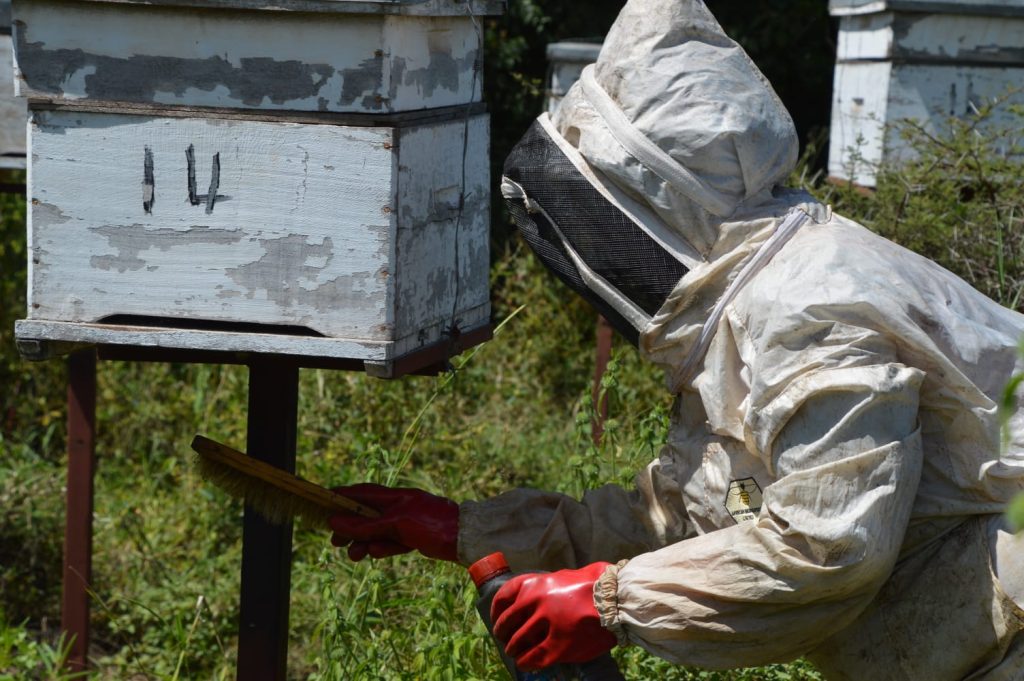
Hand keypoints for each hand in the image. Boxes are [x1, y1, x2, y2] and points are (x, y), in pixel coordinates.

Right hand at [328, 483, 458, 561]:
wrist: (463, 538)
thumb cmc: (431, 523)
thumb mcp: (395, 524)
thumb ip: (365, 526)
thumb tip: (334, 522)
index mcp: (394, 497)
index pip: (361, 493)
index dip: (342, 498)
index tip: (323, 504)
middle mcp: (398, 507)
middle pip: (366, 516)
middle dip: (350, 528)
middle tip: (335, 542)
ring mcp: (406, 522)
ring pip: (377, 532)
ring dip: (364, 542)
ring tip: (354, 554)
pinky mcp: (412, 537)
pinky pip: (391, 542)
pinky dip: (383, 548)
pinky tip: (374, 554)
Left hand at [491, 562, 615, 669]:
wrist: (617, 599)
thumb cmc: (593, 585)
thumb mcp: (562, 577)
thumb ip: (543, 587)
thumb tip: (527, 600)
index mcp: (536, 584)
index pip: (503, 597)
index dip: (496, 611)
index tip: (496, 619)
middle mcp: (536, 602)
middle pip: (507, 622)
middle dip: (503, 633)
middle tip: (505, 639)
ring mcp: (546, 624)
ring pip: (518, 641)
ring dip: (513, 649)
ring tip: (515, 653)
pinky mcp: (558, 645)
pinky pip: (534, 657)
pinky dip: (526, 662)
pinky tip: (525, 664)